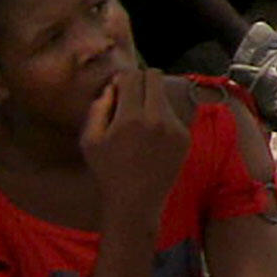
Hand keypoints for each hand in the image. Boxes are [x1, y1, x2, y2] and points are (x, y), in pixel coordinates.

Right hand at [79, 69, 187, 219]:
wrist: (135, 201)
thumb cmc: (107, 170)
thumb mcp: (90, 140)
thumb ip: (98, 107)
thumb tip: (113, 86)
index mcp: (131, 118)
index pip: (133, 76)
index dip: (122, 79)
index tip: (118, 91)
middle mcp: (157, 119)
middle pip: (154, 76)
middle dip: (141, 81)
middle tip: (131, 98)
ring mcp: (175, 128)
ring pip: (165, 96)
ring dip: (152, 101)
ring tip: (140, 124)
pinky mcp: (185, 137)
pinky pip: (173, 115)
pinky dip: (162, 119)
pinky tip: (152, 140)